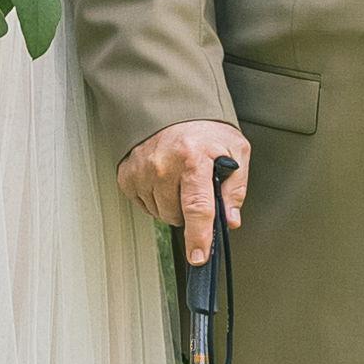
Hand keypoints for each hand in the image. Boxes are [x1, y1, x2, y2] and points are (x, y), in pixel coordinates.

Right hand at [121, 120, 250, 258]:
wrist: (172, 107)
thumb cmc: (205, 129)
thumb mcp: (235, 150)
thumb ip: (236, 188)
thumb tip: (230, 219)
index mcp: (194, 158)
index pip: (197, 207)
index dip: (199, 236)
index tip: (198, 256)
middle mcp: (164, 164)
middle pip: (177, 215)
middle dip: (190, 212)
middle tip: (197, 188)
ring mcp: (142, 170)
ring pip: (160, 213)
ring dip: (172, 206)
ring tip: (180, 180)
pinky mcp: (127, 174)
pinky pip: (144, 205)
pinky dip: (155, 199)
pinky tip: (163, 180)